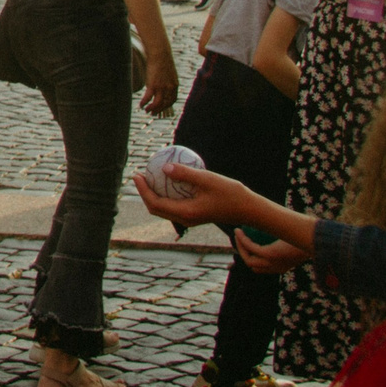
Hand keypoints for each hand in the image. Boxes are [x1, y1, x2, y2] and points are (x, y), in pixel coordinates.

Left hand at [131, 162, 245, 227]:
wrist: (248, 209)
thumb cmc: (231, 193)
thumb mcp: (208, 179)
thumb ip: (186, 174)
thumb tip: (164, 167)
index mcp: (186, 213)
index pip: (156, 204)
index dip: (142, 190)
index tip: (136, 175)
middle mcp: (185, 219)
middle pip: (156, 209)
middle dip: (144, 193)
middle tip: (139, 175)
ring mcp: (190, 218)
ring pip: (164, 209)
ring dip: (154, 195)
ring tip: (149, 177)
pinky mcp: (195, 215)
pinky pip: (174, 206)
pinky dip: (166, 195)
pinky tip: (168, 180)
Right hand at [139, 52, 179, 116]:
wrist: (160, 53)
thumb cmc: (163, 60)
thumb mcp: (168, 72)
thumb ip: (167, 80)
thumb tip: (162, 84)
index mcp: (174, 85)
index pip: (172, 100)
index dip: (167, 106)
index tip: (161, 108)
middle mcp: (169, 88)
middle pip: (165, 104)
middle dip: (159, 110)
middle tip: (153, 113)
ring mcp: (161, 87)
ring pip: (157, 103)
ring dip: (152, 109)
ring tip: (146, 110)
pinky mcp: (153, 85)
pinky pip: (148, 98)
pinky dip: (144, 103)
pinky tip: (141, 105)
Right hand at [232, 229, 311, 273]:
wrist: (314, 238)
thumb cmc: (305, 236)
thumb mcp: (293, 239)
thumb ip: (284, 238)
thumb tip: (274, 229)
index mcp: (280, 268)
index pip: (260, 268)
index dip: (251, 258)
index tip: (245, 245)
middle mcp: (275, 268)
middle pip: (251, 265)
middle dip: (242, 253)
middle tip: (239, 239)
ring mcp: (272, 263)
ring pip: (248, 258)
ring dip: (240, 246)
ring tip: (237, 233)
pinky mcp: (269, 254)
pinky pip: (250, 247)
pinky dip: (243, 240)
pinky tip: (239, 231)